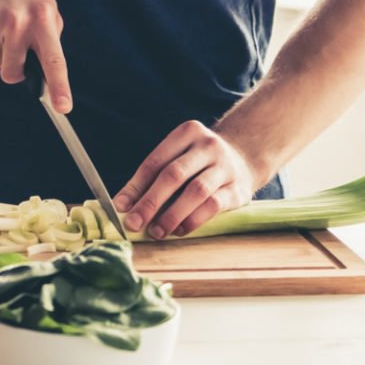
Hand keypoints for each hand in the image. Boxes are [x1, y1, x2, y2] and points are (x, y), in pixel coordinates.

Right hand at [0, 0, 70, 111]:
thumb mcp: (45, 5)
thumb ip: (49, 36)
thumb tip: (47, 73)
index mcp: (43, 17)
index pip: (54, 59)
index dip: (59, 85)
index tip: (64, 107)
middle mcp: (19, 21)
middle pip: (13, 71)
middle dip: (13, 68)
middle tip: (14, 46)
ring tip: (1, 20)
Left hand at [113, 122, 256, 238]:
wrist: (244, 159)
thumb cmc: (198, 162)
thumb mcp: (178, 157)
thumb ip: (152, 178)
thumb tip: (123, 205)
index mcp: (186, 133)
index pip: (155, 161)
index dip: (135, 186)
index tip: (120, 207)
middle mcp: (207, 145)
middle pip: (173, 175)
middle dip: (150, 202)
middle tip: (134, 223)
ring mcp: (226, 166)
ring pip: (195, 191)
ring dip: (172, 214)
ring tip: (156, 231)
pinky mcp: (239, 189)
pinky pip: (214, 205)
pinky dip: (193, 220)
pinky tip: (180, 230)